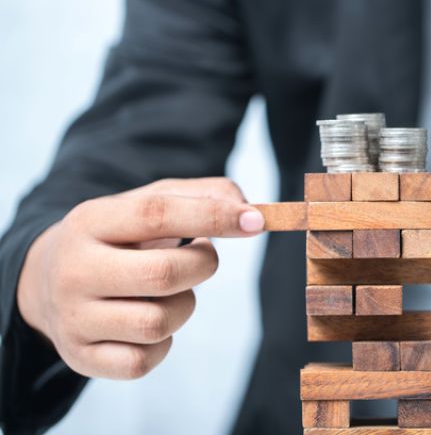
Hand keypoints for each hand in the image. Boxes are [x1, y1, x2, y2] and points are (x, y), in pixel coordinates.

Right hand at [16, 177, 263, 379]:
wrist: (47, 281)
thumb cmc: (120, 238)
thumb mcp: (150, 203)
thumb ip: (203, 195)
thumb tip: (248, 210)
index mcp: (91, 221)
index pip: (157, 213)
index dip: (213, 216)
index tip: (256, 221)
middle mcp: (74, 269)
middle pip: (164, 274)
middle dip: (202, 266)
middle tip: (202, 257)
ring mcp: (72, 318)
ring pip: (157, 323)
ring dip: (183, 307)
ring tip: (168, 292)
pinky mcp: (80, 357)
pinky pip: (142, 361)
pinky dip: (161, 344)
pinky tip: (148, 320)